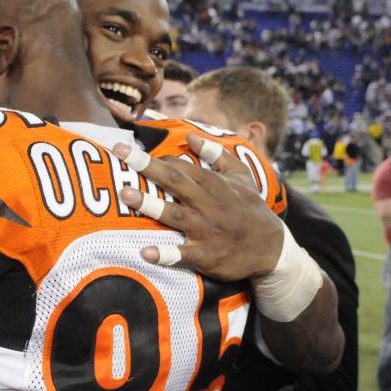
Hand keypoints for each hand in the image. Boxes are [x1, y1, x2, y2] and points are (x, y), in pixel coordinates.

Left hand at [112, 134, 285, 281]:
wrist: (272, 247)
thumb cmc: (251, 208)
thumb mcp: (241, 176)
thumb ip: (216, 154)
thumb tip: (191, 135)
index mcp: (213, 183)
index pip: (180, 166)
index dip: (156, 161)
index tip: (130, 154)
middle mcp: (208, 203)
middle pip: (174, 181)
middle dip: (146, 166)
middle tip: (119, 152)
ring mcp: (206, 229)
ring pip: (174, 214)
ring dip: (150, 204)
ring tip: (127, 194)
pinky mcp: (206, 255)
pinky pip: (183, 254)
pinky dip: (166, 254)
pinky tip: (146, 253)